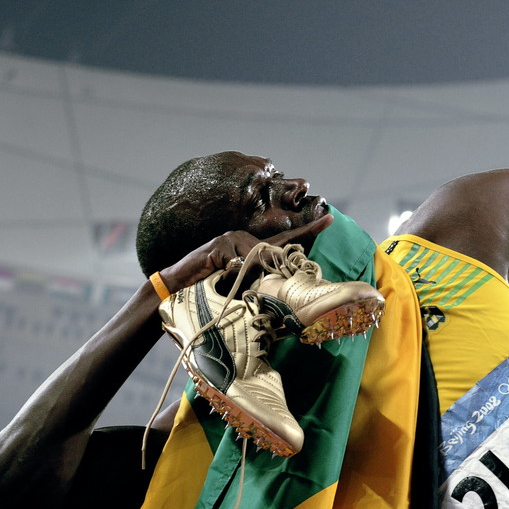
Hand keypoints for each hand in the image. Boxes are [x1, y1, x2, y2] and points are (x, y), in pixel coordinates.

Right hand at [155, 214, 333, 293]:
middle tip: (252, 278)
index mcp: (254, 248)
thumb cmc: (212, 290)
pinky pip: (236, 262)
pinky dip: (231, 274)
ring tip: (230, 280)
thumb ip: (262, 281)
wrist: (177, 289)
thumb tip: (284, 284)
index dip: (309, 230)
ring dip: (248, 274)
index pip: (286, 238)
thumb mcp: (242, 286)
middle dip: (273, 267)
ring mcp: (231, 239)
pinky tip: (219, 275)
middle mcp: (245, 238)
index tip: (330, 217)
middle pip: (273, 251)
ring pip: (256, 257)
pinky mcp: (218, 246)